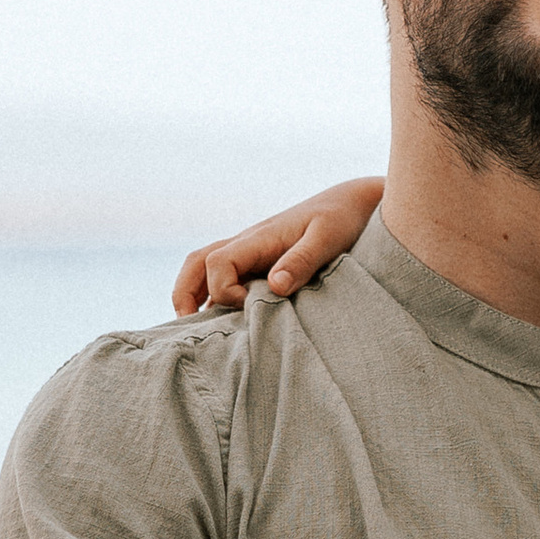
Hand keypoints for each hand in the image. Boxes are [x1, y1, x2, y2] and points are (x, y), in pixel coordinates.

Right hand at [173, 179, 384, 316]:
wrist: (354, 203)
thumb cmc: (343, 218)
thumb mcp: (327, 239)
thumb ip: (301, 261)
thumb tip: (276, 286)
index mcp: (258, 238)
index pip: (217, 262)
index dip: (222, 290)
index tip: (249, 307)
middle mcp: (247, 244)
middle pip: (196, 263)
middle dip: (184, 295)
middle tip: (186, 330)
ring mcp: (252, 253)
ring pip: (206, 270)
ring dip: (197, 298)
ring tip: (201, 334)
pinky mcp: (262, 263)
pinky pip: (228, 279)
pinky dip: (217, 300)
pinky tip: (229, 327)